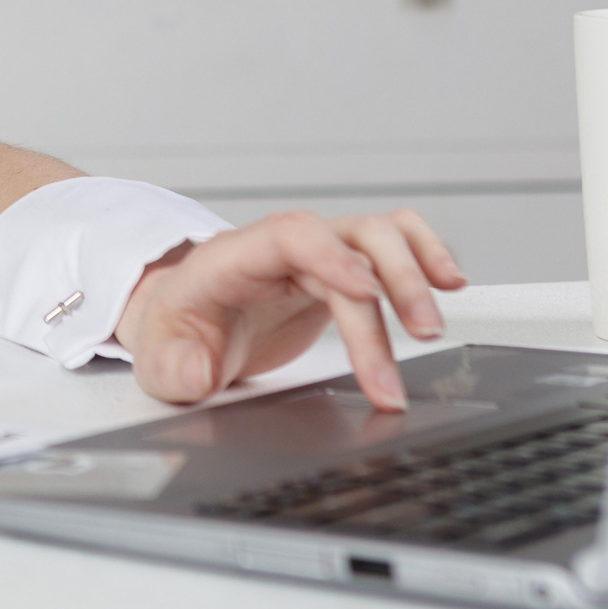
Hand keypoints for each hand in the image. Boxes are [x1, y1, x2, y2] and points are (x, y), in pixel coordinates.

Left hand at [111, 209, 466, 410]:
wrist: (186, 326)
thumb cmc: (177, 335)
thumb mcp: (159, 360)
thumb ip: (175, 368)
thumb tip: (197, 372)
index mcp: (232, 259)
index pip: (288, 236)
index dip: (331, 256)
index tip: (366, 293)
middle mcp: (279, 245)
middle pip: (347, 240)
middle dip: (390, 285)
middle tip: (419, 337)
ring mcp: (313, 253)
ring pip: (378, 236)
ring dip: (414, 273)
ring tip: (434, 323)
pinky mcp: (340, 268)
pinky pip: (390, 241)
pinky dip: (424, 253)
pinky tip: (448, 283)